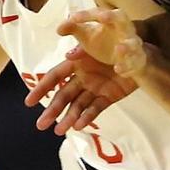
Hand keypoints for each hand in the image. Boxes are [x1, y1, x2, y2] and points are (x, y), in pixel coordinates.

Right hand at [25, 8, 145, 134]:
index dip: (41, 89)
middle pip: (63, 95)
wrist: (141, 51)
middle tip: (40, 125)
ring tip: (59, 131)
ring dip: (68, 118)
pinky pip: (96, 108)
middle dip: (52, 110)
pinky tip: (78, 126)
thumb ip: (83, 45)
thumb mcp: (97, 37)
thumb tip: (68, 54)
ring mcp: (94, 88)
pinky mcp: (108, 96)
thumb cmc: (117, 40)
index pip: (54, 77)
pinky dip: (87, 117)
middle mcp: (82, 77)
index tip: (29, 102)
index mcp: (75, 63)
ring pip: (77, 106)